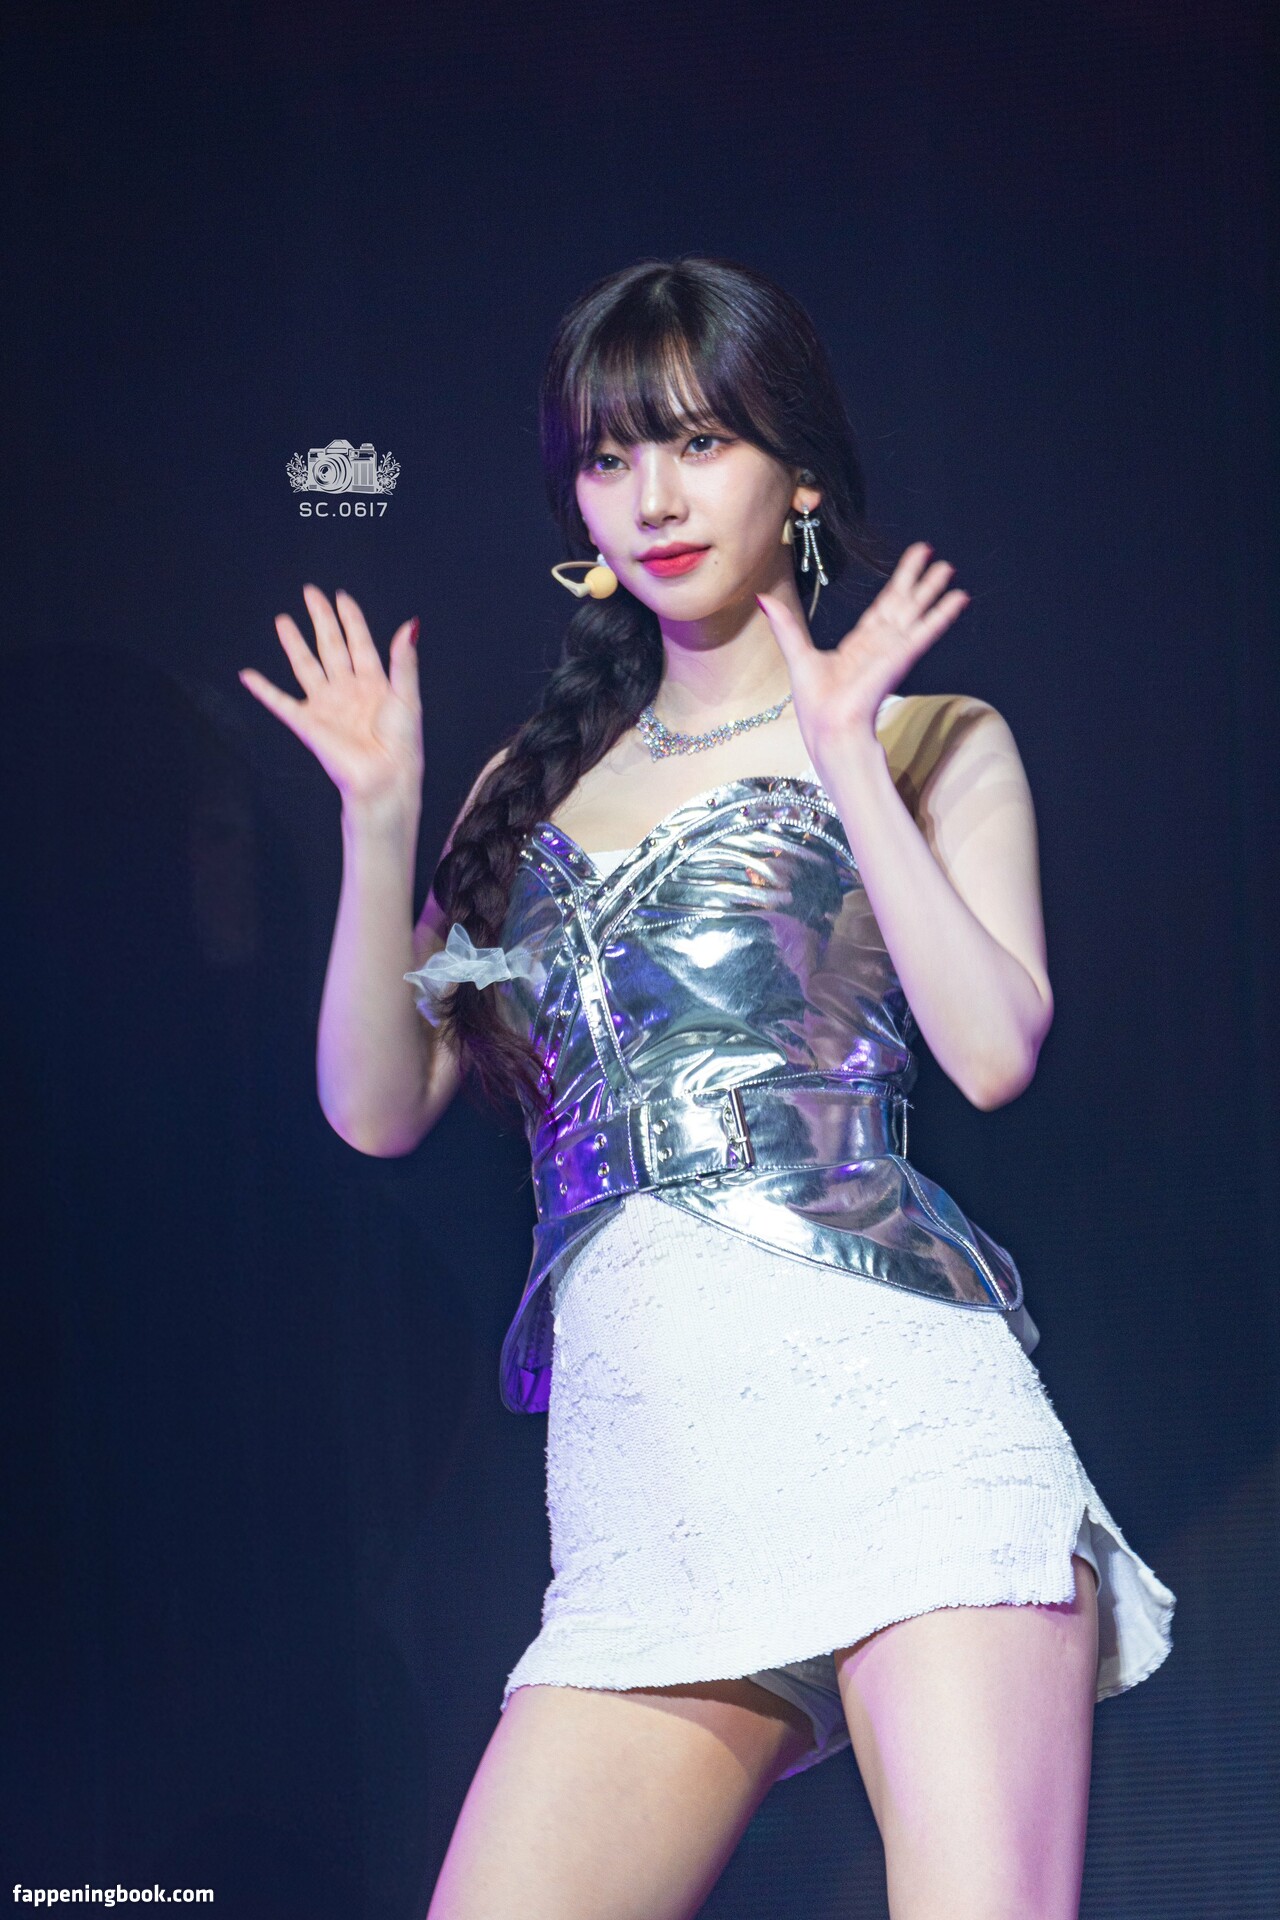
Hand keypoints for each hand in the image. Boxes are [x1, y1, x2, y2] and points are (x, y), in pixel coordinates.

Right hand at [239, 585, 421, 813]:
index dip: (351, 620)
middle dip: (320, 620)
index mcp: (374, 684)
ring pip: (306, 666)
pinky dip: (263, 689)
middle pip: (331, 647)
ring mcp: (326, 706)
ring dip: (294, 644)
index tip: (341, 597)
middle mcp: (348, 691)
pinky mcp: (308, 724)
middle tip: (310, 593)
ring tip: (282, 620)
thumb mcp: (407, 696)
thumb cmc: (401, 744)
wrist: (384, 777)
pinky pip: (280, 703)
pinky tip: (248, 675)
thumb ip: (404, 662)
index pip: (360, 642)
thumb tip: (409, 626)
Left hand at [757, 542, 968, 761]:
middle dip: (920, 582)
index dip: (898, 582)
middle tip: (937, 558)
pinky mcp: (900, 658)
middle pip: (904, 605)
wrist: (829, 728)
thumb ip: (786, 625)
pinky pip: (924, 632)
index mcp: (860, 645)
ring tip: (950, 568)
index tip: (913, 560)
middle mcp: (881, 645)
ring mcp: (893, 650)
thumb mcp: (797, 654)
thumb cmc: (816, 704)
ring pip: (916, 613)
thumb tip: (762, 598)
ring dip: (933, 592)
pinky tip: (958, 599)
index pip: (883, 606)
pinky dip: (941, 616)